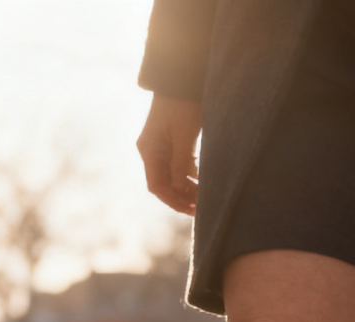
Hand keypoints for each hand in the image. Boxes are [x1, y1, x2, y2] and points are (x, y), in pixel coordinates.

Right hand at [137, 95, 202, 214]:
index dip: (172, 200)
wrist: (183, 78)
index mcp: (149, 150)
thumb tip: (181, 191)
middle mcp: (153, 151)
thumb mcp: (182, 136)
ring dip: (188, 188)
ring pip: (174, 177)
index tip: (190, 209)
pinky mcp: (174, 143)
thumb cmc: (181, 104)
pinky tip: (204, 183)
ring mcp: (163, 147)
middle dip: (182, 197)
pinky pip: (180, 167)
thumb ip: (180, 164)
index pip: (157, 185)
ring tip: (205, 198)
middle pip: (165, 184)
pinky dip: (191, 176)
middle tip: (201, 208)